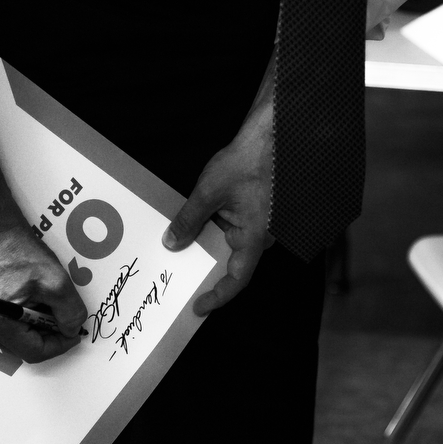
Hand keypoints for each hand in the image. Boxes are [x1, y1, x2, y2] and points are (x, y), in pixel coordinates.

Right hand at [0, 226, 86, 362]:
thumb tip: (72, 330)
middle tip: (63, 311)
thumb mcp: (57, 282)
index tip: (76, 333)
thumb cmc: (19, 253)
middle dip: (50, 332)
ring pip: (22, 337)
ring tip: (48, 300)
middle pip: (28, 346)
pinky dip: (31, 318)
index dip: (60, 344)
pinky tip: (37, 299)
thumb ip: (70, 312)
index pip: (35, 352)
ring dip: (41, 324)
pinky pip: (14, 327)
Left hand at [162, 137, 274, 315]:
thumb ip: (189, 221)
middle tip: (181, 277)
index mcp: (255, 237)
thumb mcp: (208, 193)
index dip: (218, 297)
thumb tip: (172, 243)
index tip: (199, 307)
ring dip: (210, 247)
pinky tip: (197, 224)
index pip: (238, 279)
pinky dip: (216, 231)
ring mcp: (261, 224)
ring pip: (233, 245)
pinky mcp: (257, 211)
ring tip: (182, 246)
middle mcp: (261, 236)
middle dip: (208, 270)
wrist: (270, 137)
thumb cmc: (246, 163)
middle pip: (234, 264)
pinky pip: (236, 230)